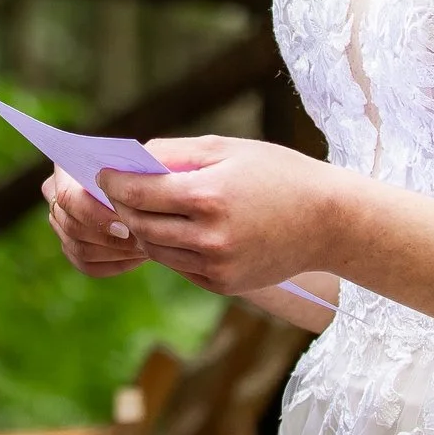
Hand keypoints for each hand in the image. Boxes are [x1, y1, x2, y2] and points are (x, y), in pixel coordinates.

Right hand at [43, 168, 146, 277]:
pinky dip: (114, 264)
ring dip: (114, 252)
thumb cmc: (139, 167)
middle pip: (71, 226)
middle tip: (139, 241)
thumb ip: (130, 175)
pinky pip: (88, 265)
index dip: (95, 216)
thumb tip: (134, 193)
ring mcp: (60, 224)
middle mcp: (55, 196)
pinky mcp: (72, 247)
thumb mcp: (137, 164)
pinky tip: (136, 256)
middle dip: (107, 237)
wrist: (140, 182)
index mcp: (64, 169)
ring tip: (143, 248)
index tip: (126, 227)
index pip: (67, 198)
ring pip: (79, 249)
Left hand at [100, 135, 340, 295]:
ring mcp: (217, 266)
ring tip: (145, 209)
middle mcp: (209, 237)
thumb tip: (131, 159)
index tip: (103, 174)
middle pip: (140, 224)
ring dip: (143, 229)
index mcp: (208, 196)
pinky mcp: (224, 285)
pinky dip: (170, 248)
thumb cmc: (278, 174)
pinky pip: (179, 267)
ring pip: (155, 249)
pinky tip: (178, 229)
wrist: (329, 221)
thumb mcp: (227, 150)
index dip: (113, 182)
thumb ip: (174, 153)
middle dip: (122, 206)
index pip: (138, 193)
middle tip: (116, 191)